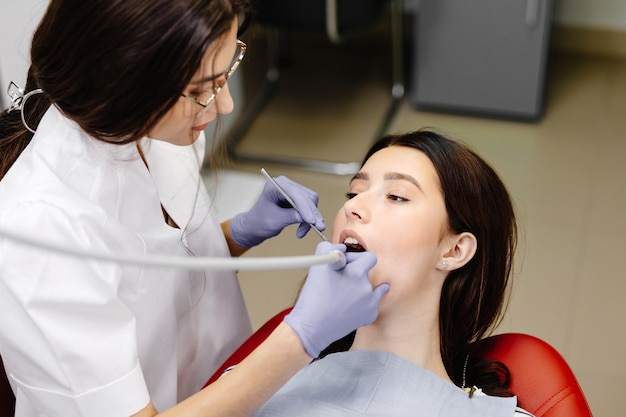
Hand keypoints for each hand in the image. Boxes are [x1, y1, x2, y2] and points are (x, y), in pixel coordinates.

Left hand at [229, 176, 324, 247]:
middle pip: (306, 197)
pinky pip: (309, 207)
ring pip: (311, 202)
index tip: (311, 221)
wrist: (254, 226)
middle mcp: (285, 184)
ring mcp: (291, 190)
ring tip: (302, 232)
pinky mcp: (296, 198)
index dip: (305, 207)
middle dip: (311, 214)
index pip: (295, 193)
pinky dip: (308, 219)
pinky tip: (302, 229)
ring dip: (311, 218)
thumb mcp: (275, 221)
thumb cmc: (258, 222)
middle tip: (317, 229)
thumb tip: (310, 219)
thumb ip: (292, 217)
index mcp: (275, 186)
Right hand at [284, 242, 389, 357]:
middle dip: (358, 273)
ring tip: (344, 295)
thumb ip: (330, 247)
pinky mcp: (370, 314)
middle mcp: (367, 285)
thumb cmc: (313, 296)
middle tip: (343, 279)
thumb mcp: (318, 263)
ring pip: (371, 287)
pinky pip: (372, 303)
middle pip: (368, 272)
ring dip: (360, 287)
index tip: (346, 265)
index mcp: (357, 272)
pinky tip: (352, 304)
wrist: (312, 326)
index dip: (356, 259)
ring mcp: (370, 301)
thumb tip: (341, 248)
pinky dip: (364, 303)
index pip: (368, 257)